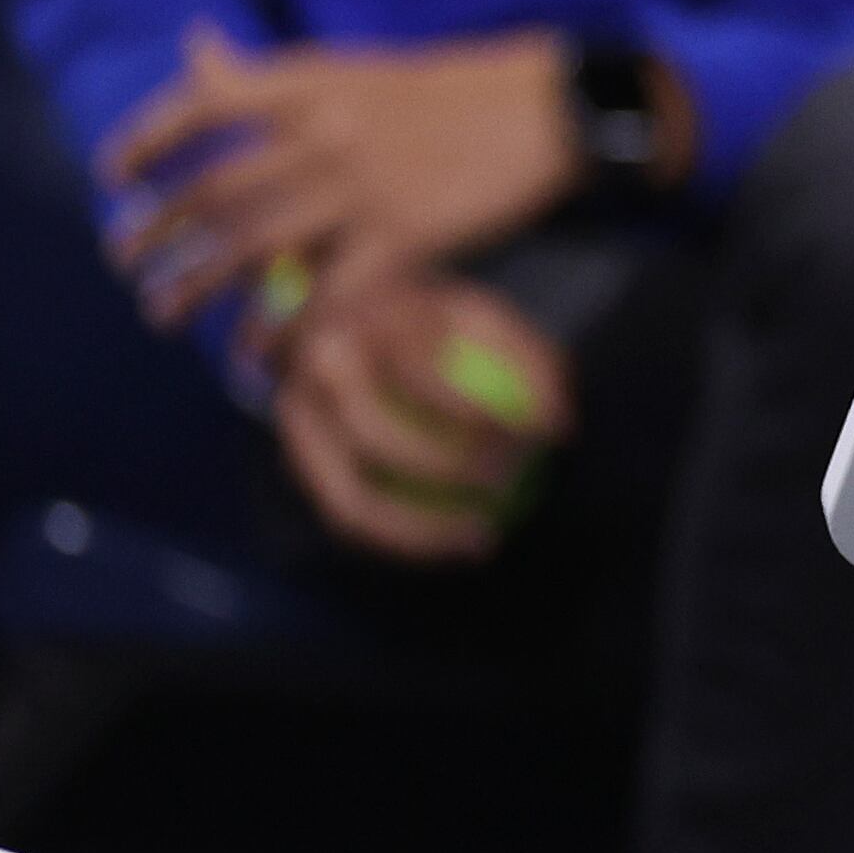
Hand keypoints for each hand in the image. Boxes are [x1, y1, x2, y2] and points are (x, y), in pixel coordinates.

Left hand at [104, 25, 586, 328]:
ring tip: (162, 314)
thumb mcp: (354, 63)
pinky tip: (256, 355)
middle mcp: (324, 134)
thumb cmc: (457, 85)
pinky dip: (282, 330)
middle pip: (215, 190)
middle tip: (125, 259)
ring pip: (254, 248)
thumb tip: (193, 42)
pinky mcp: (405, 240)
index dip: (144, 141)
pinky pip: (325, 294)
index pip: (200, 105)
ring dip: (197, 286)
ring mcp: (362, 191)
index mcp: (311, 82)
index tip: (114, 176)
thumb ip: (269, 70)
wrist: (552, 110)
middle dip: (158, 231)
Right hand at [270, 267, 570, 562]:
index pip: (424, 380)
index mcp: (363, 321)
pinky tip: (453, 546)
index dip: (484, 417)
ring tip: (485, 538)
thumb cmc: (433, 316)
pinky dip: (397, 538)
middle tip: (511, 482)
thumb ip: (529, 361)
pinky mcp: (293, 455)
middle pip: (379, 438)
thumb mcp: (483, 316)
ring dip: (420, 530)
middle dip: (450, 470)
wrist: (345, 306)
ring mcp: (295, 416)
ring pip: (351, 496)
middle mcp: (317, 367)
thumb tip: (561, 427)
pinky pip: (344, 513)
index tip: (540, 438)